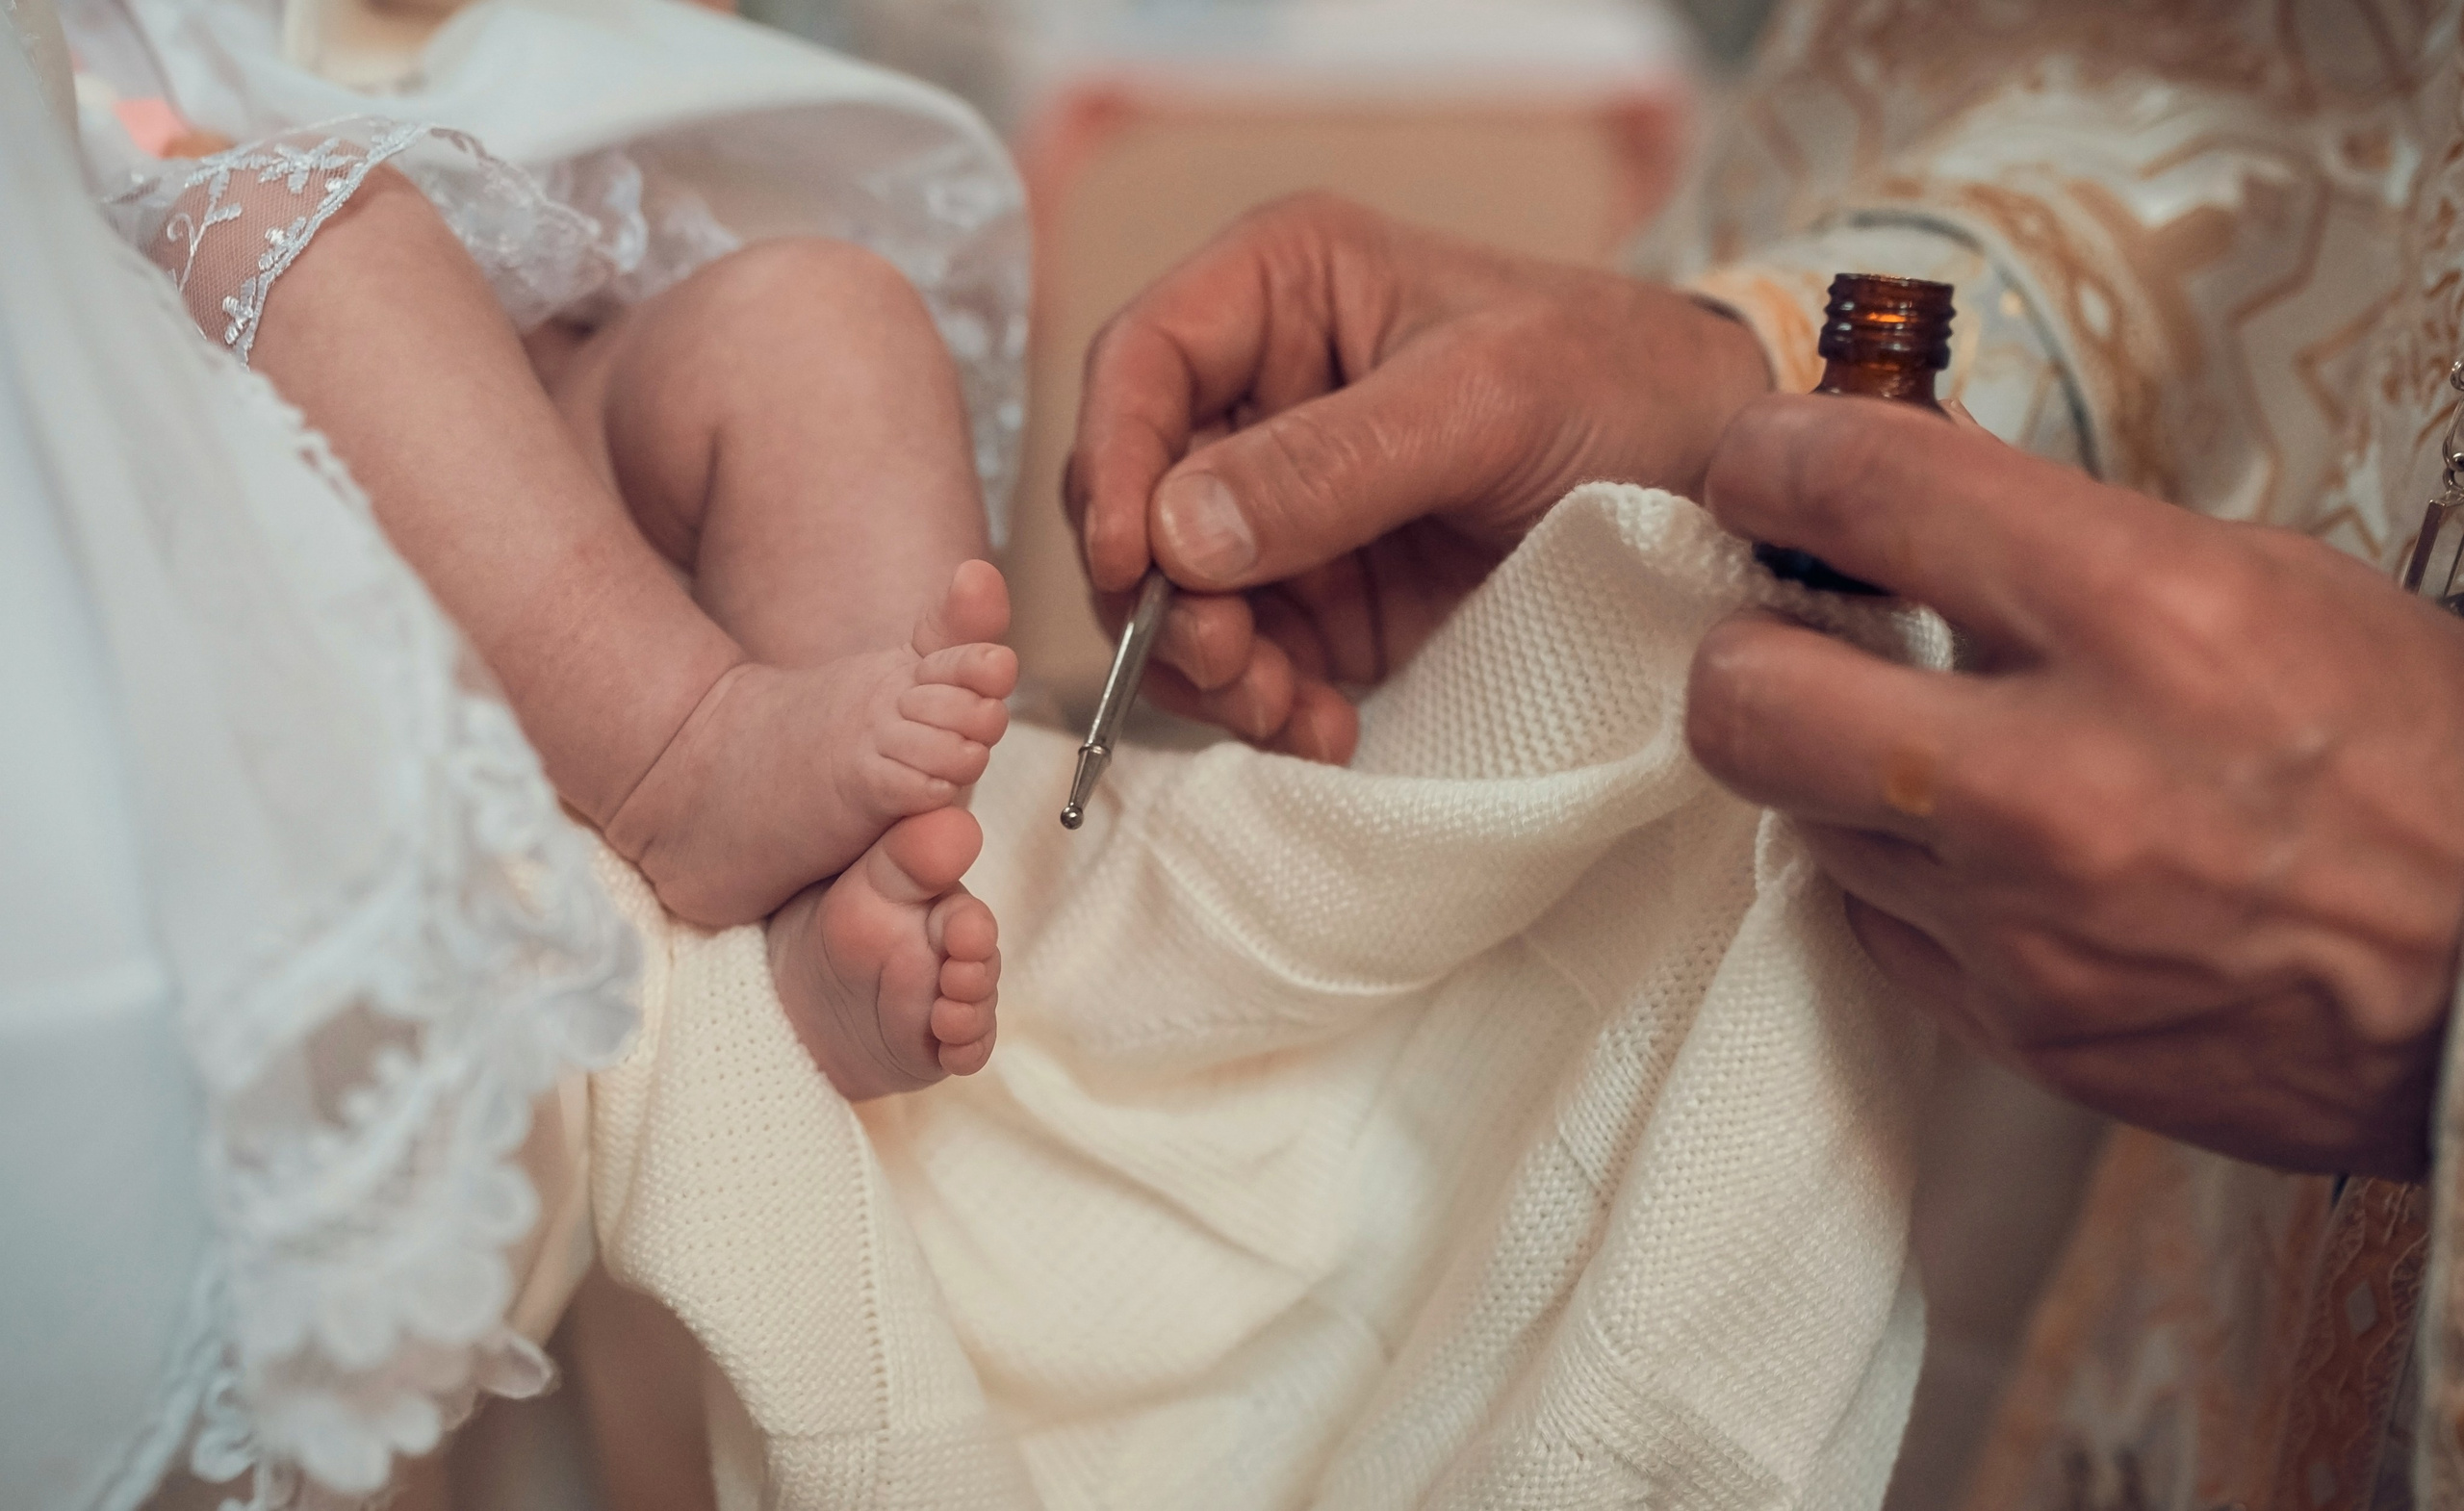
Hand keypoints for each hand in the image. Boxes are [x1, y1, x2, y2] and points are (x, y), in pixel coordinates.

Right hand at [1066, 193, 1770, 761]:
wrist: (1726, 487)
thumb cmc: (1624, 382)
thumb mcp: (1488, 398)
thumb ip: (1332, 462)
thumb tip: (1176, 534)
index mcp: (1279, 293)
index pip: (1138, 366)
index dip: (1108, 461)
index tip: (1130, 558)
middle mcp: (1260, 399)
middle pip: (1133, 501)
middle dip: (1163, 596)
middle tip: (1228, 662)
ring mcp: (1285, 510)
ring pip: (1175, 601)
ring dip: (1211, 671)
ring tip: (1287, 710)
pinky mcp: (1326, 602)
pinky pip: (1247, 665)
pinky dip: (1266, 709)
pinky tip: (1323, 730)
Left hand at [1686, 395, 2463, 1178]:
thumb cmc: (2414, 759)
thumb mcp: (2260, 583)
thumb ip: (2056, 540)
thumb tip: (1894, 487)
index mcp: (2145, 617)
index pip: (1865, 490)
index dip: (1771, 462)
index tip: (1757, 468)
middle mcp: (2059, 780)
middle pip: (1744, 695)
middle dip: (1746, 652)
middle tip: (1792, 637)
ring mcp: (2026, 928)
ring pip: (1801, 819)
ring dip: (1841, 774)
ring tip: (1943, 756)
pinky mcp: (2022, 1030)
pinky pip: (1873, 926)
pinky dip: (1906, 881)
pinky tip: (1988, 859)